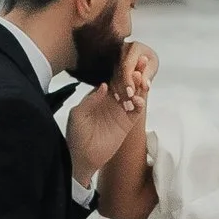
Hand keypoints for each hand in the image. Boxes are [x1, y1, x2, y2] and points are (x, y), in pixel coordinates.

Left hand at [65, 40, 157, 180]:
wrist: (82, 158)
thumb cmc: (76, 135)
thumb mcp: (78, 114)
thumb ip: (91, 100)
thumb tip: (104, 84)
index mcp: (99, 96)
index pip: (112, 79)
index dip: (119, 70)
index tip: (126, 60)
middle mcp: (111, 101)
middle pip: (126, 84)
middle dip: (133, 74)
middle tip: (140, 63)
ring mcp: (121, 112)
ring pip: (133, 95)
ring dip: (138, 87)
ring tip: (142, 79)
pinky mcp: (127, 123)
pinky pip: (137, 111)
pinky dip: (140, 104)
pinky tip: (140, 99)